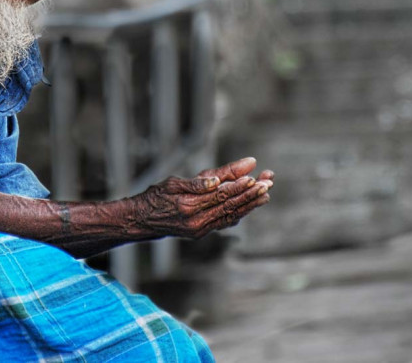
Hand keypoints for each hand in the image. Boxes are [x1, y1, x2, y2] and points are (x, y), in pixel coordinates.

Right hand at [133, 157, 273, 239]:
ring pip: (230, 215)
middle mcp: (197, 222)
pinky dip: (239, 212)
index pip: (220, 196)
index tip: (254, 178)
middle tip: (268, 184)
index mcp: (189, 207)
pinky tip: (250, 206)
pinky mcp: (202, 232)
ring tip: (266, 194)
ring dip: (249, 204)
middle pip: (229, 206)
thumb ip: (196, 183)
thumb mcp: (172, 184)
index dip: (238, 187)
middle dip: (250, 195)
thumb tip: (217, 180)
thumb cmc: (155, 197)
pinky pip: (225, 221)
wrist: (143, 220)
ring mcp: (201, 229)